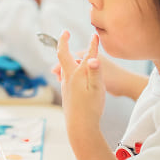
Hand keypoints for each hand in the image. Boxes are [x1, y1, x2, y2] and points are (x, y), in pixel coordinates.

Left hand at [56, 30, 105, 146]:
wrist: (79, 126)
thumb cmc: (91, 108)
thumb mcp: (97, 89)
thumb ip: (95, 72)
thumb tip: (93, 59)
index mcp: (77, 74)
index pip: (85, 54)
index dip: (92, 44)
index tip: (95, 35)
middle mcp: (69, 77)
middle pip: (62, 55)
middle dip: (63, 42)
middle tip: (65, 33)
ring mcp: (66, 85)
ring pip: (63, 66)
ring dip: (64, 56)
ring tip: (65, 48)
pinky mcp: (66, 93)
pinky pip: (64, 76)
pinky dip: (66, 68)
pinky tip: (68, 72)